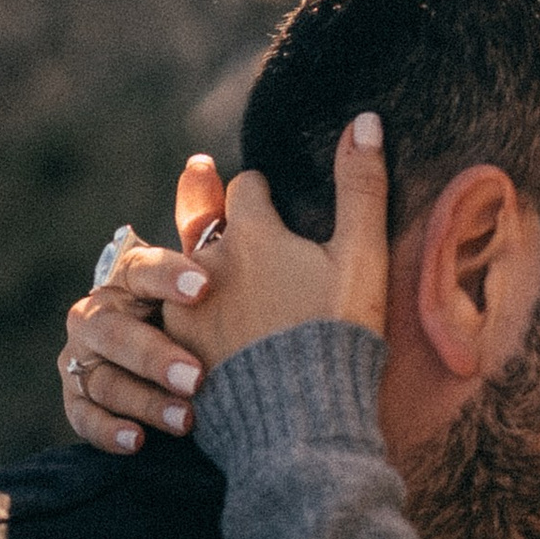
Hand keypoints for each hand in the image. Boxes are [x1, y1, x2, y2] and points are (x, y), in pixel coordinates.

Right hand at [57, 158, 227, 450]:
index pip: (139, 268)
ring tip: (188, 420)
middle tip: (199, 377)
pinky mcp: (78, 400)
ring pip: (101, 378)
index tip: (207, 287)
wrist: (180, 363)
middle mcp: (95, 314)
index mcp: (126, 277)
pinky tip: (139, 442)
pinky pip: (83, 416)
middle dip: (154, 354)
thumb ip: (204, 222)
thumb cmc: (200, 312)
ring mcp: (82, 359)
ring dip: (142, 399)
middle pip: (112, 331)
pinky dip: (108, 429)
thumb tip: (205, 162)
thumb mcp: (205, 270)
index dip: (169, 276)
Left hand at [198, 117, 390, 362]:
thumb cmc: (336, 333)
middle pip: (207, 226)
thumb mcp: (361, 257)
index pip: (246, 190)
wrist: (298, 419)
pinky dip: (196, 325)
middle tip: (218, 205)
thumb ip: (361, 187)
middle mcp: (206, 262)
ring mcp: (183, 311)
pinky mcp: (175, 355)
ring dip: (202, 277)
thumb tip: (364, 119)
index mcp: (251, 233)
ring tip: (225, 294)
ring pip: (186, 277)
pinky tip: (215, 341)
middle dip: (221, 222)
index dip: (262, 193)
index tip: (271, 200)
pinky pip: (177, 325)